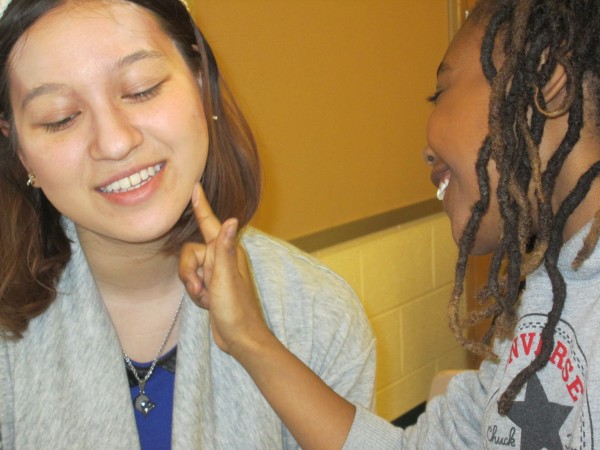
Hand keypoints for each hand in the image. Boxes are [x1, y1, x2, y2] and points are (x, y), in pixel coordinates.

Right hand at [178, 182, 269, 354]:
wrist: (240, 338)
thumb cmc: (236, 309)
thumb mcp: (226, 279)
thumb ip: (224, 249)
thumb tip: (231, 219)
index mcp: (227, 251)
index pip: (209, 223)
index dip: (200, 205)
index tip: (193, 185)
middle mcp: (222, 258)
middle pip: (190, 252)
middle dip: (189, 272)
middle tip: (201, 290)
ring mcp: (216, 272)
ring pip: (188, 269)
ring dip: (192, 286)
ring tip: (207, 299)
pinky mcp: (211, 286)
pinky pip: (192, 282)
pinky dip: (195, 294)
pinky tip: (207, 304)